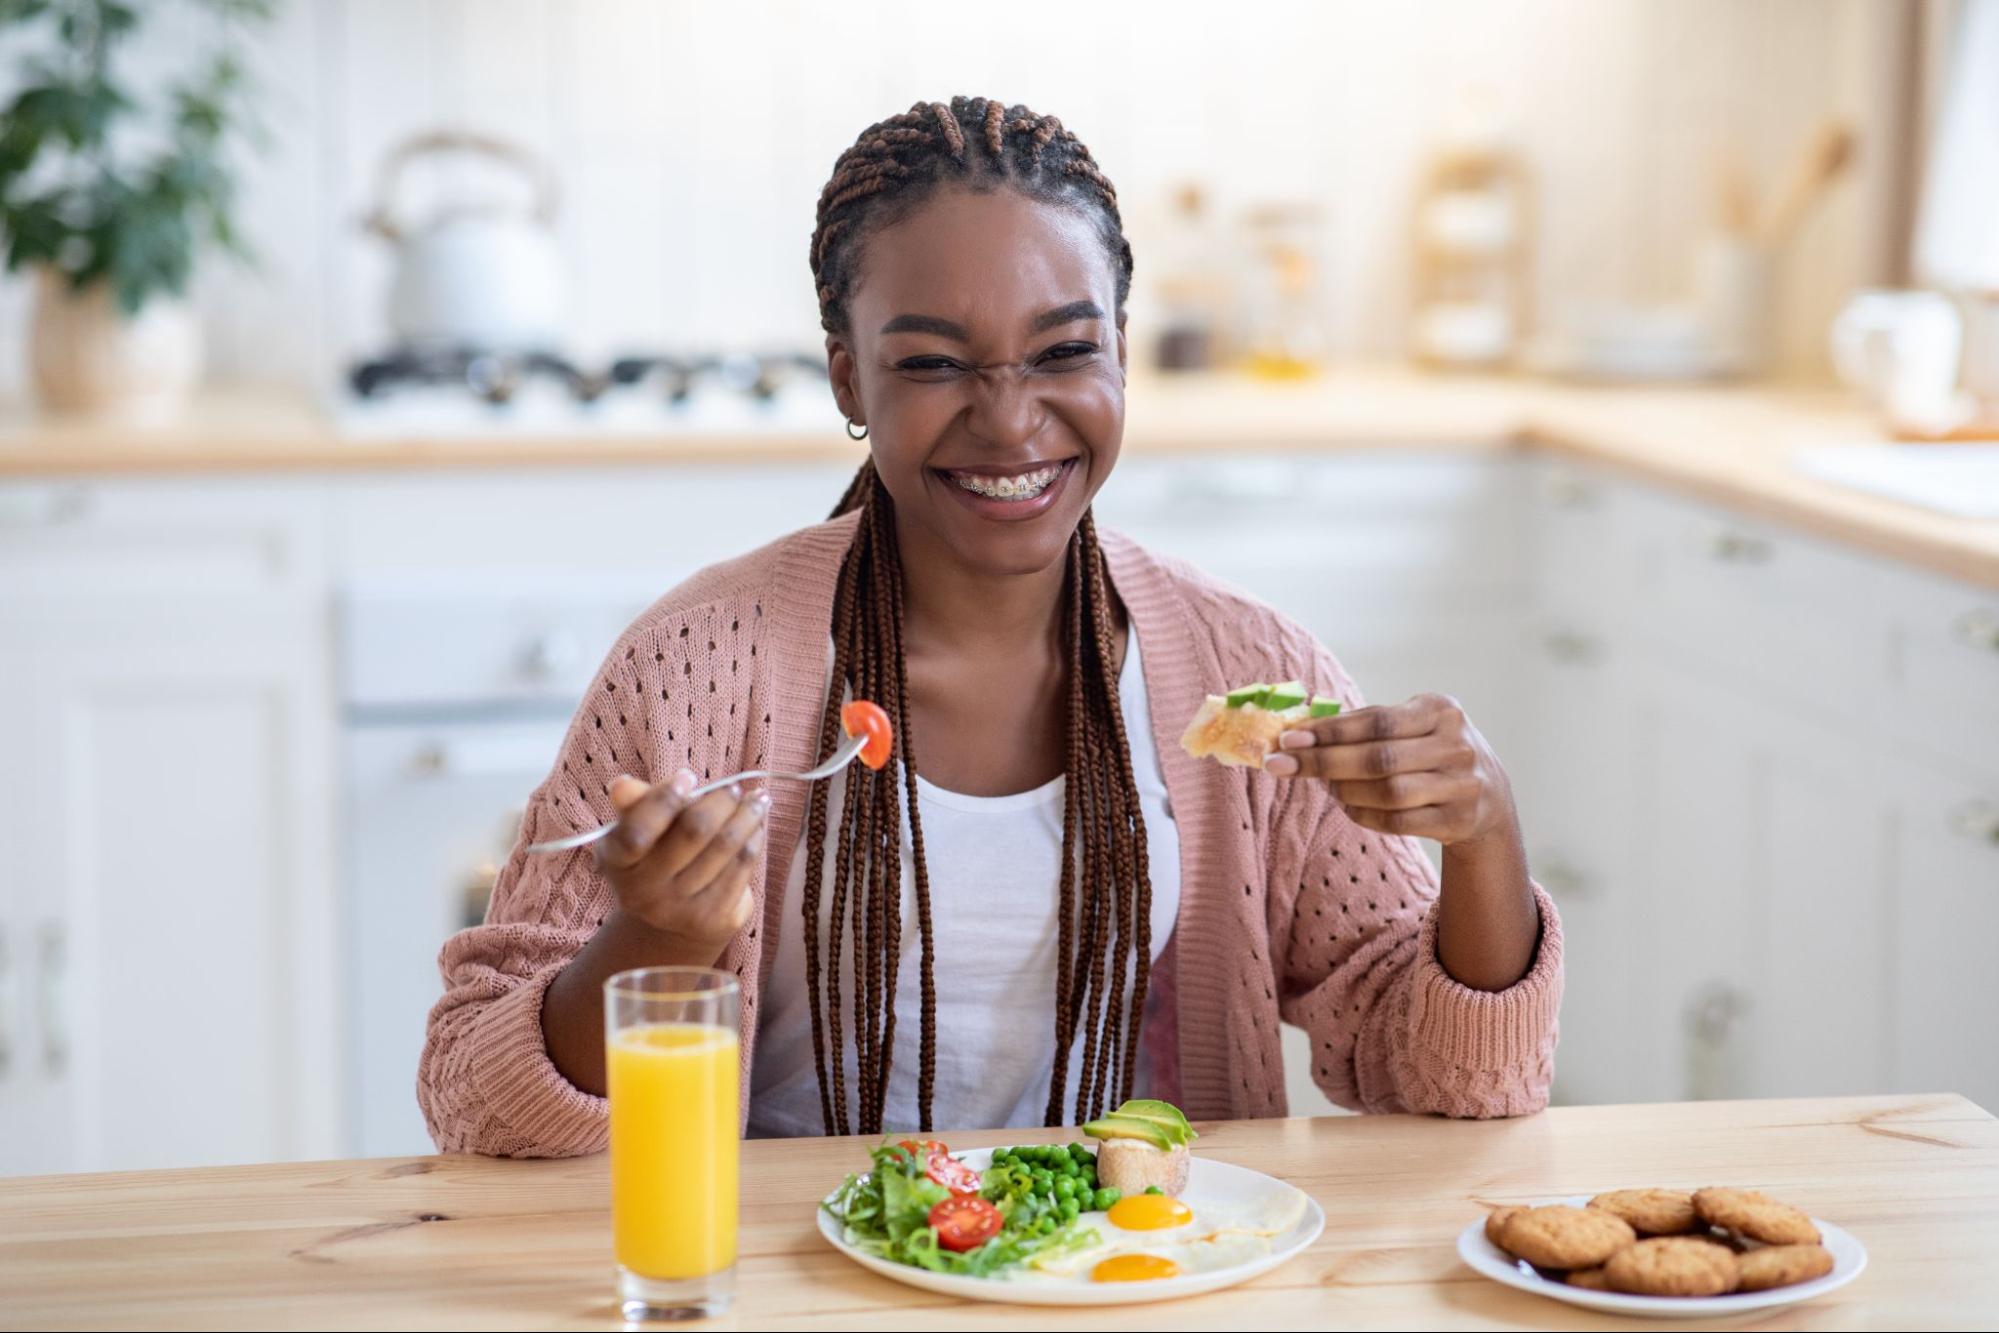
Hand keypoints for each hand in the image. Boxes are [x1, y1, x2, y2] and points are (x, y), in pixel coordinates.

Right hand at [594, 769, 767, 952]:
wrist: (673, 916)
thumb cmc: (658, 854)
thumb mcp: (640, 827)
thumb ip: (636, 803)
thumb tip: (622, 786)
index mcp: (616, 862)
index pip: (637, 832)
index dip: (664, 799)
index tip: (688, 776)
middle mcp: (641, 892)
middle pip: (693, 831)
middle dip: (720, 801)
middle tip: (733, 788)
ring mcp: (677, 910)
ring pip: (725, 846)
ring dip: (747, 815)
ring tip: (757, 800)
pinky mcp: (711, 919)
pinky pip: (742, 866)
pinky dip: (754, 839)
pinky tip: (756, 827)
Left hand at [1261, 693, 1518, 849]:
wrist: (1489, 797)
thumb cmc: (1431, 752)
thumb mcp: (1414, 726)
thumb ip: (1366, 724)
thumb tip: (1299, 728)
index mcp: (1441, 710)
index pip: (1377, 720)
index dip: (1330, 731)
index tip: (1287, 737)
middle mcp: (1456, 746)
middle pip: (1379, 758)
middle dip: (1323, 761)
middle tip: (1279, 764)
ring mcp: (1462, 785)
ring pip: (1387, 792)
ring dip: (1344, 790)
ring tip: (1324, 785)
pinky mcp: (1458, 820)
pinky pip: (1397, 821)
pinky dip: (1364, 814)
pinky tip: (1348, 805)